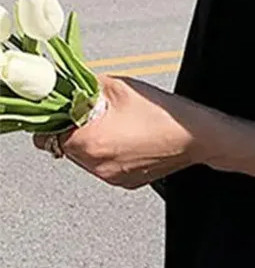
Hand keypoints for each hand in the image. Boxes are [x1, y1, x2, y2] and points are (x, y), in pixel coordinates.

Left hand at [34, 75, 220, 188]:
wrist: (196, 135)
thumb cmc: (161, 112)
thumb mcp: (116, 86)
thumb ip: (82, 86)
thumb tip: (64, 85)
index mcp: (89, 142)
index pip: (45, 137)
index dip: (54, 120)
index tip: (64, 111)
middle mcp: (97, 165)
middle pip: (64, 148)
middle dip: (74, 130)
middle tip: (93, 115)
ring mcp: (112, 177)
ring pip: (84, 158)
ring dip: (91, 142)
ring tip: (114, 126)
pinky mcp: (126, 182)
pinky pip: (104, 167)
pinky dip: (109, 154)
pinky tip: (127, 138)